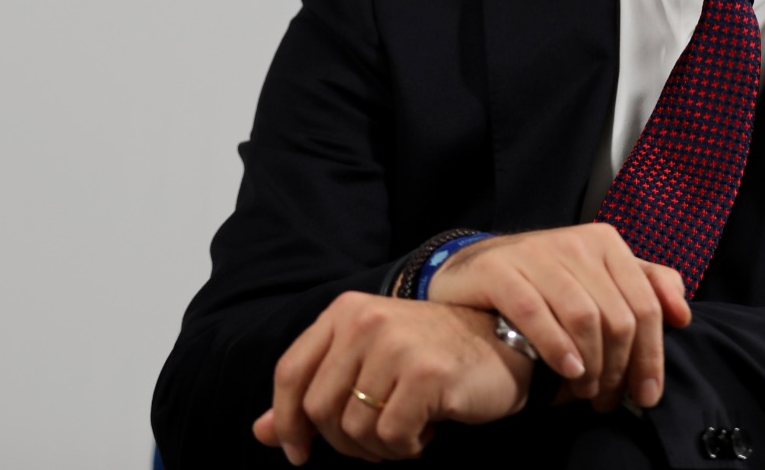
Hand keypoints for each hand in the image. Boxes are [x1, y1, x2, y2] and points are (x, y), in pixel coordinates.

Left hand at [252, 292, 532, 463]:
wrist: (502, 344)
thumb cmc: (430, 357)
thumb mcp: (366, 363)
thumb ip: (314, 392)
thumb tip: (262, 433)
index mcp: (345, 312)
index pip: (290, 371)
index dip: (287, 420)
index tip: (298, 452)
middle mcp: (365, 320)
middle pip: (318, 407)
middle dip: (341, 442)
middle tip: (375, 442)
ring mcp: (395, 345)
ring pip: (354, 429)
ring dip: (379, 447)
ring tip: (407, 429)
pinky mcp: (425, 374)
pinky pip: (392, 438)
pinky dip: (407, 448)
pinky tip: (427, 431)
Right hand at [425, 223, 690, 410]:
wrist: (475, 269)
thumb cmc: (546, 282)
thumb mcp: (599, 277)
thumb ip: (644, 287)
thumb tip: (681, 315)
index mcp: (605, 242)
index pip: (646, 307)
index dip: (651, 358)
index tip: (647, 395)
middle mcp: (574, 242)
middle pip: (617, 318)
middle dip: (619, 370)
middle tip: (610, 401)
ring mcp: (536, 253)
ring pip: (583, 318)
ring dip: (591, 366)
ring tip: (586, 393)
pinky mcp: (500, 269)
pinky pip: (536, 314)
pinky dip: (557, 348)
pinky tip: (567, 371)